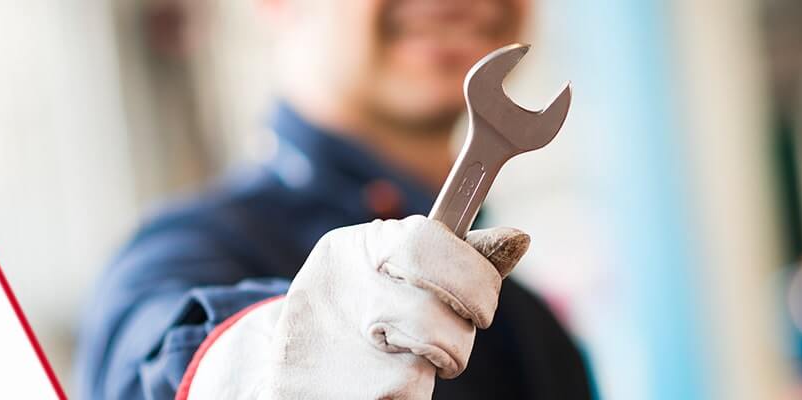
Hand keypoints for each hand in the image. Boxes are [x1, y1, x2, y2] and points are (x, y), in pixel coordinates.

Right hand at [180, 216, 527, 399]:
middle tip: (442, 341)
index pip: (432, 244)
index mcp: (361, 248)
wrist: (282, 369)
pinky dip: (407, 394)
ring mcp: (344, 350)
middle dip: (457, 336)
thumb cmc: (355, 308)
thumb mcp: (395, 267)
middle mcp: (347, 292)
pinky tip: (376, 382)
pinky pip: (414, 399)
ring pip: (431, 367)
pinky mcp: (354, 396)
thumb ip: (456, 256)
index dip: (471, 279)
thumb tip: (520, 239)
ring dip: (430, 368)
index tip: (476, 306)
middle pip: (440, 317)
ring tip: (397, 359)